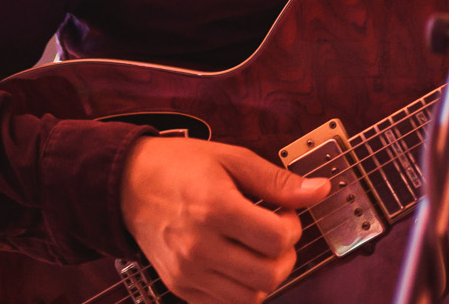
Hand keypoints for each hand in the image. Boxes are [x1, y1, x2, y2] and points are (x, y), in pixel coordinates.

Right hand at [119, 136, 330, 303]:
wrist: (128, 184)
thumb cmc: (180, 166)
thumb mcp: (232, 159)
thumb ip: (277, 181)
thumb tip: (319, 190)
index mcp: (215, 209)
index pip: (277, 239)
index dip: (292, 225)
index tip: (284, 212)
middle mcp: (200, 247)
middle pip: (268, 275)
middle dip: (285, 255)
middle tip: (275, 233)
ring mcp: (188, 272)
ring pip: (250, 297)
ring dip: (266, 275)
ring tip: (257, 249)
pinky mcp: (180, 287)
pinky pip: (225, 303)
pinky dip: (241, 288)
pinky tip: (238, 261)